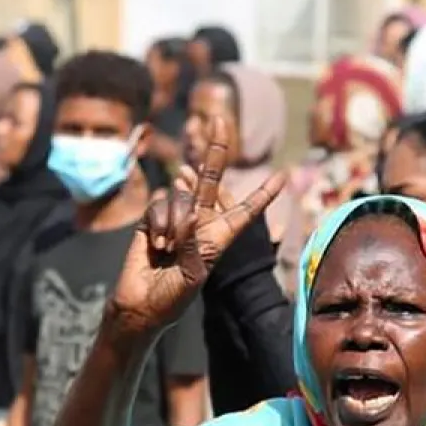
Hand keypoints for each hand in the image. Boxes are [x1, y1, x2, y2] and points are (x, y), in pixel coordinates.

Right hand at [109, 115, 285, 336]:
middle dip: (215, 150)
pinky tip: (157, 244)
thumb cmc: (174, 296)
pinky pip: (159, 204)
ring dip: (174, 221)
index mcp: (220, 237)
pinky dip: (159, 223)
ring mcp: (175, 217)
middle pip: (211, 179)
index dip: (263, 194)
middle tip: (220, 121)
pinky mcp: (152, 217)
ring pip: (180, 196)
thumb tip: (189, 211)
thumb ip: (194, 241)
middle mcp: (200, 222)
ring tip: (168, 248)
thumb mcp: (194, 273)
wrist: (141, 304)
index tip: (283, 177)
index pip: (245, 211)